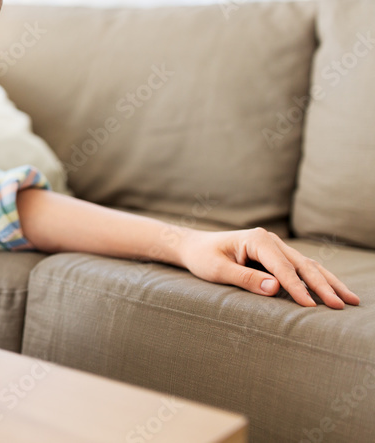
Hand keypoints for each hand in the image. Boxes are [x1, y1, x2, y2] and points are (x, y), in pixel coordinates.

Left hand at [177, 227, 360, 307]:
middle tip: (343, 305)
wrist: (194, 246)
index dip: (298, 288)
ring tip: (351, 300)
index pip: (283, 267)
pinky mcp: (277, 255)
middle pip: (304, 265)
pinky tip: (334, 291)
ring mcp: (276, 247)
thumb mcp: (217, 270)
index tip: (312, 306)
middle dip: (325, 286)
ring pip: (309, 265)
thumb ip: (245, 279)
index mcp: (257, 239)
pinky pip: (301, 268)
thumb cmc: (203, 257)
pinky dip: (319, 280)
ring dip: (329, 283)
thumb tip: (275, 288)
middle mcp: (271, 240)